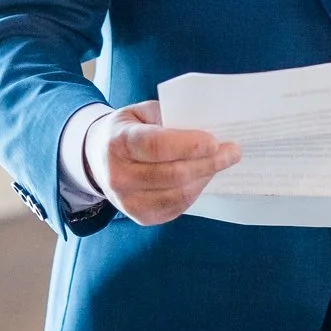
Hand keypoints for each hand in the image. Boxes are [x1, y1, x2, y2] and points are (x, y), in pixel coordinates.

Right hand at [86, 101, 240, 225]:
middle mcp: (119, 175)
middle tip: (233, 152)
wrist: (97, 158)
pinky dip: (196, 191)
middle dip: (209, 163)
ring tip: (221, 163)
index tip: (215, 141)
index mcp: (118, 142)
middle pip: (174, 174)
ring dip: (206, 177)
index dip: (189, 145)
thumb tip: (210, 126)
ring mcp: (128, 201)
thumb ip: (171, 116)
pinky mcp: (141, 217)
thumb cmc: (128, 130)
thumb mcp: (142, 113)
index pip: (157, 146)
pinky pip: (178, 207)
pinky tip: (203, 177)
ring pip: (180, 193)